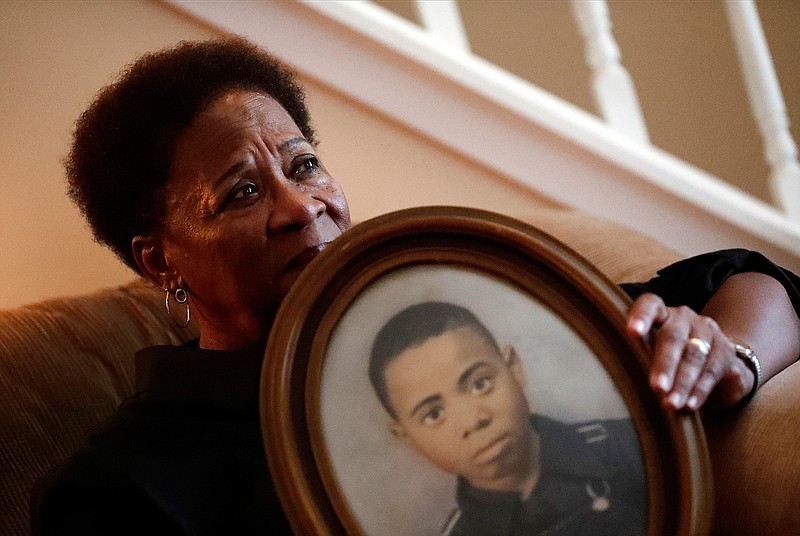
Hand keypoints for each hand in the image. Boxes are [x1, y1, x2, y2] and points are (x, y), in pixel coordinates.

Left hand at [626, 293, 754, 409]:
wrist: (714, 365)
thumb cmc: (668, 358)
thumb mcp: (651, 354)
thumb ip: (638, 359)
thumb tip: (619, 384)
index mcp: (660, 314)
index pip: (650, 305)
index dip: (641, 316)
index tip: (632, 333)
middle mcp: (683, 317)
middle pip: (673, 337)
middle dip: (665, 364)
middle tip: (657, 387)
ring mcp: (706, 331)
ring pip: (694, 355)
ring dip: (683, 383)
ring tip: (671, 404)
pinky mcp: (726, 349)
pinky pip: (712, 369)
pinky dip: (700, 389)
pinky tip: (690, 404)